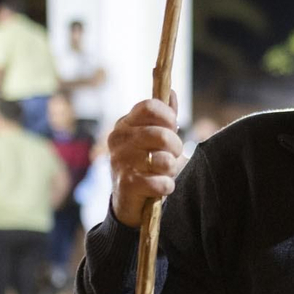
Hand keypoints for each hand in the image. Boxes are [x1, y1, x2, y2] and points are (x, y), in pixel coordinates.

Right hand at [108, 93, 185, 227]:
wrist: (127, 200)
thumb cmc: (145, 164)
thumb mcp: (153, 138)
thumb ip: (164, 117)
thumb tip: (170, 93)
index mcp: (125, 124)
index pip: (150, 107)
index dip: (168, 117)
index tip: (173, 127)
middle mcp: (118, 139)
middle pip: (162, 134)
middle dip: (175, 147)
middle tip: (171, 155)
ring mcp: (120, 161)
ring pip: (165, 160)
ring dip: (171, 170)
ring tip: (163, 172)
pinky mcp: (127, 184)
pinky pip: (161, 183)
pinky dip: (166, 187)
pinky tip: (159, 187)